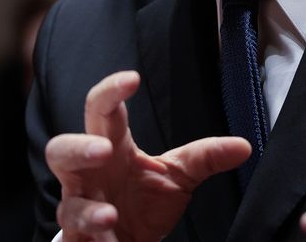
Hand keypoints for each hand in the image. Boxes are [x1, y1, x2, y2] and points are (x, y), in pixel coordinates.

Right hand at [45, 70, 250, 241]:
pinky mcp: (80, 239)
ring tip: (110, 214)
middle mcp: (89, 175)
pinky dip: (89, 237)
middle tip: (103, 149)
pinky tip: (106, 238)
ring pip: (66, 203)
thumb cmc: (146, 202)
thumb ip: (206, 158)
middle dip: (78, 148)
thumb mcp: (179, 176)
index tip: (132, 79)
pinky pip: (75, 237)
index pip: (102, 111)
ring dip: (86, 209)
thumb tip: (244, 146)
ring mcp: (81, 207)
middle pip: (61, 150)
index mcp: (112, 149)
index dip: (111, 91)